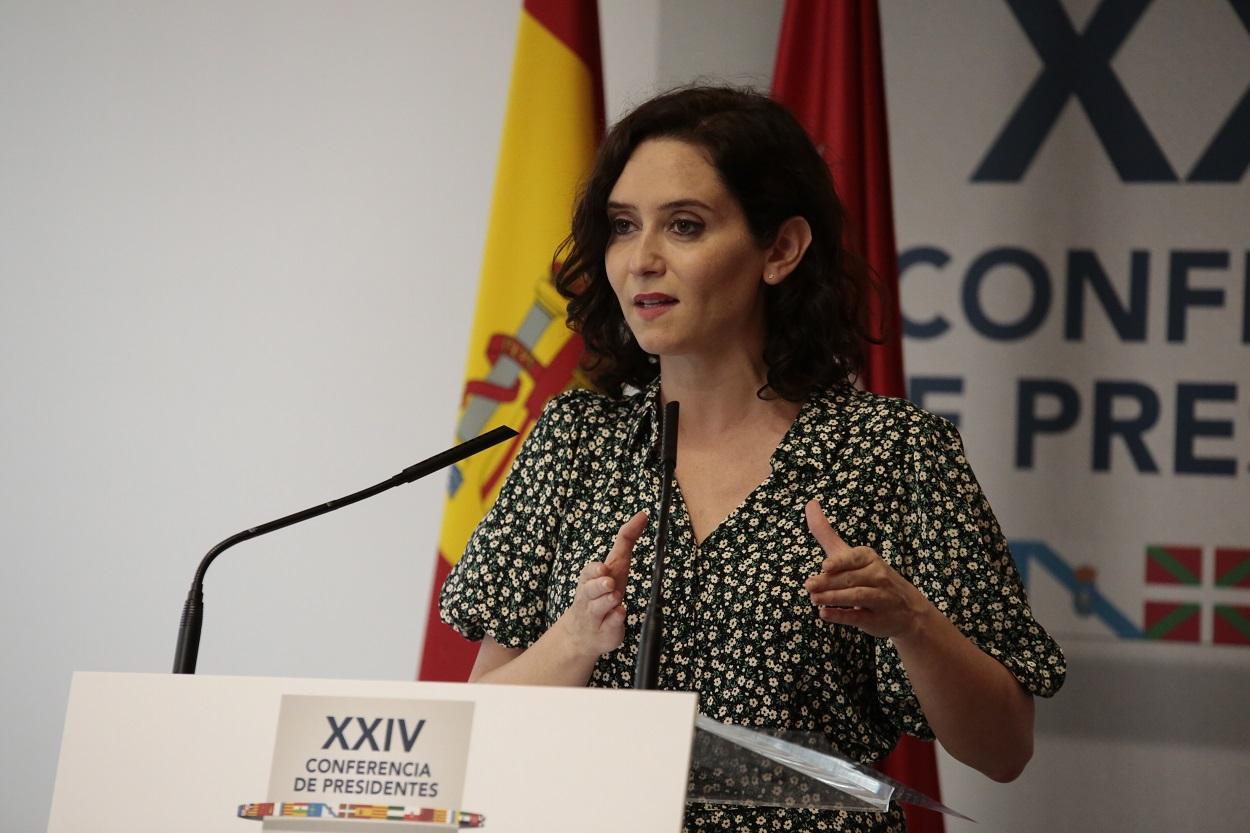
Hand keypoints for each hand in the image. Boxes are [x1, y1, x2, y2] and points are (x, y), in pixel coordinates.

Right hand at [557, 510, 646, 659]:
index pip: (590, 570)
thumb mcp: (615, 564)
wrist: (583, 632)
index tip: (603, 569)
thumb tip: (642, 514)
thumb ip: (626, 541)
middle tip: (609, 583)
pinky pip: (610, 625)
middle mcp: (590, 596)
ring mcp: (596, 615)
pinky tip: (618, 616)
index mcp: (591, 578)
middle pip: (590, 589)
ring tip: (615, 597)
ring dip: (608, 601)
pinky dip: (615, 620)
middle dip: (599, 586)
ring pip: (599, 607)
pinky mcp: (604, 631)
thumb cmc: (602, 592)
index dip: (595, 570)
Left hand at [802, 499, 932, 638]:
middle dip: (829, 583)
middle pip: (850, 579)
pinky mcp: (878, 619)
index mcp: (869, 558)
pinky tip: (825, 614)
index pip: (854, 558)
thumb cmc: (869, 576)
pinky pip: (859, 617)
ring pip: (856, 597)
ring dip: (834, 598)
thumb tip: (810, 503)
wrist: (907, 609)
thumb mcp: (850, 554)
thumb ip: (826, 532)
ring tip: (814, 599)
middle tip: (809, 586)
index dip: (840, 562)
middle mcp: (878, 576)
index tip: (825, 566)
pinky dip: (842, 616)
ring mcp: (880, 598)